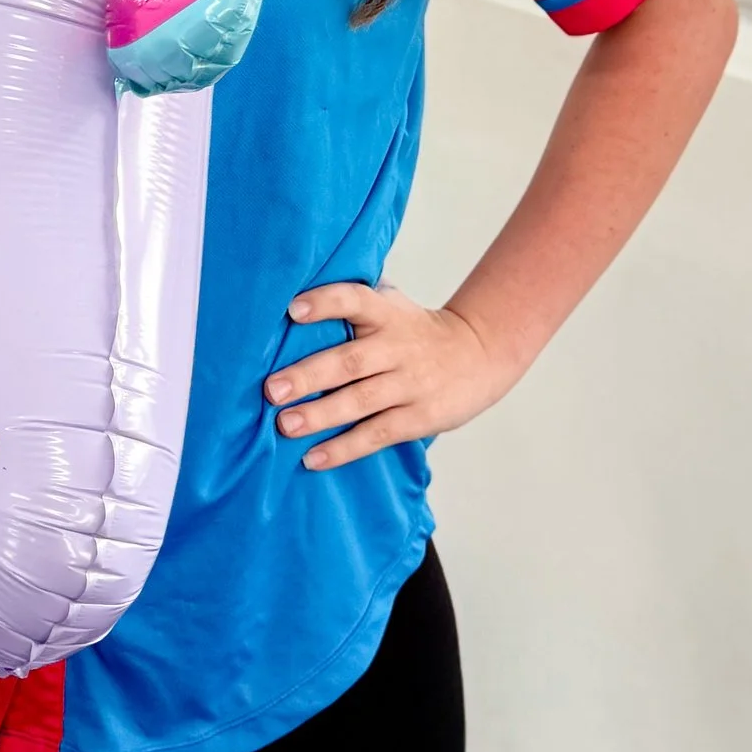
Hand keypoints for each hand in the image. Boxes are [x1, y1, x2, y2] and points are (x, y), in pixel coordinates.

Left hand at [264, 283, 517, 467]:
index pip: (355, 299)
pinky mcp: (418, 417)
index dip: (325, 303)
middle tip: (271, 389)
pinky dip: (344, 448)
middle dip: (309, 376)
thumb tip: (293, 292)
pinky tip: (313, 458)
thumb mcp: (394, 304)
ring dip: (321, 415)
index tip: (293, 309)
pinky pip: (377, 434)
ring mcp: (409, 384)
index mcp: (386, 313)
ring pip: (361, 401)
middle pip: (350, 360)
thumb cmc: (417, 330)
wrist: (480, 353)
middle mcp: (397, 346)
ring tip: (285, 425)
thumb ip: (355, 299)